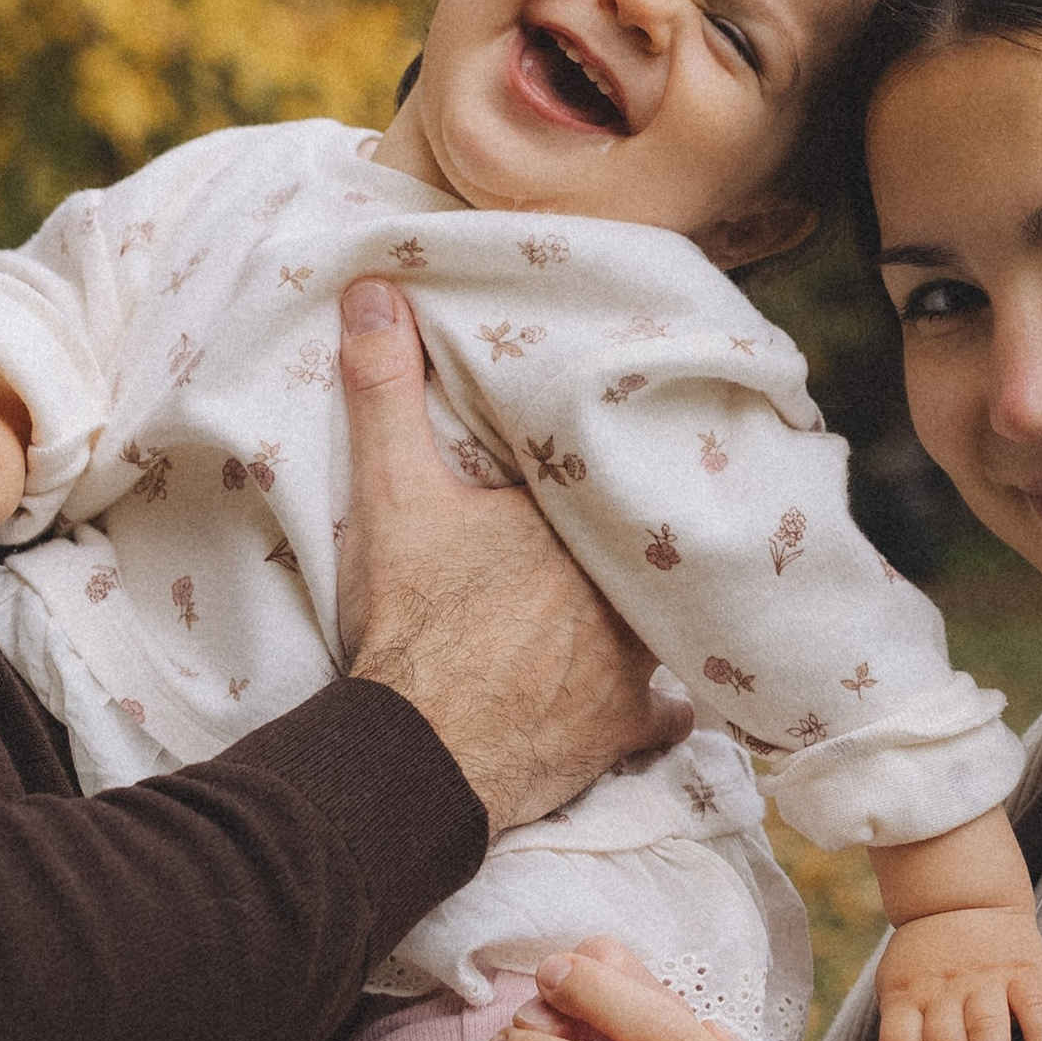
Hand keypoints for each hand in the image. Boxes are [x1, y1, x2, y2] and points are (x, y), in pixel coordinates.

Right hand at [333, 281, 690, 833]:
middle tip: (635, 534)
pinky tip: (651, 704)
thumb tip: (375, 290)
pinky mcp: (624, 728)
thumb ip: (385, 390)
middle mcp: (622, 586)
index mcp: (576, 521)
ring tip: (640, 604)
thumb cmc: (413, 619)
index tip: (618, 464)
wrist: (421, 750)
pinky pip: (665, 714)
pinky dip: (657, 709)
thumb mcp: (392, 494)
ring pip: (667, 624)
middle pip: (649, 552)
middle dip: (643, 544)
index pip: (618, 480)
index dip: (618, 474)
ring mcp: (632, 661)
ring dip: (655, 616)